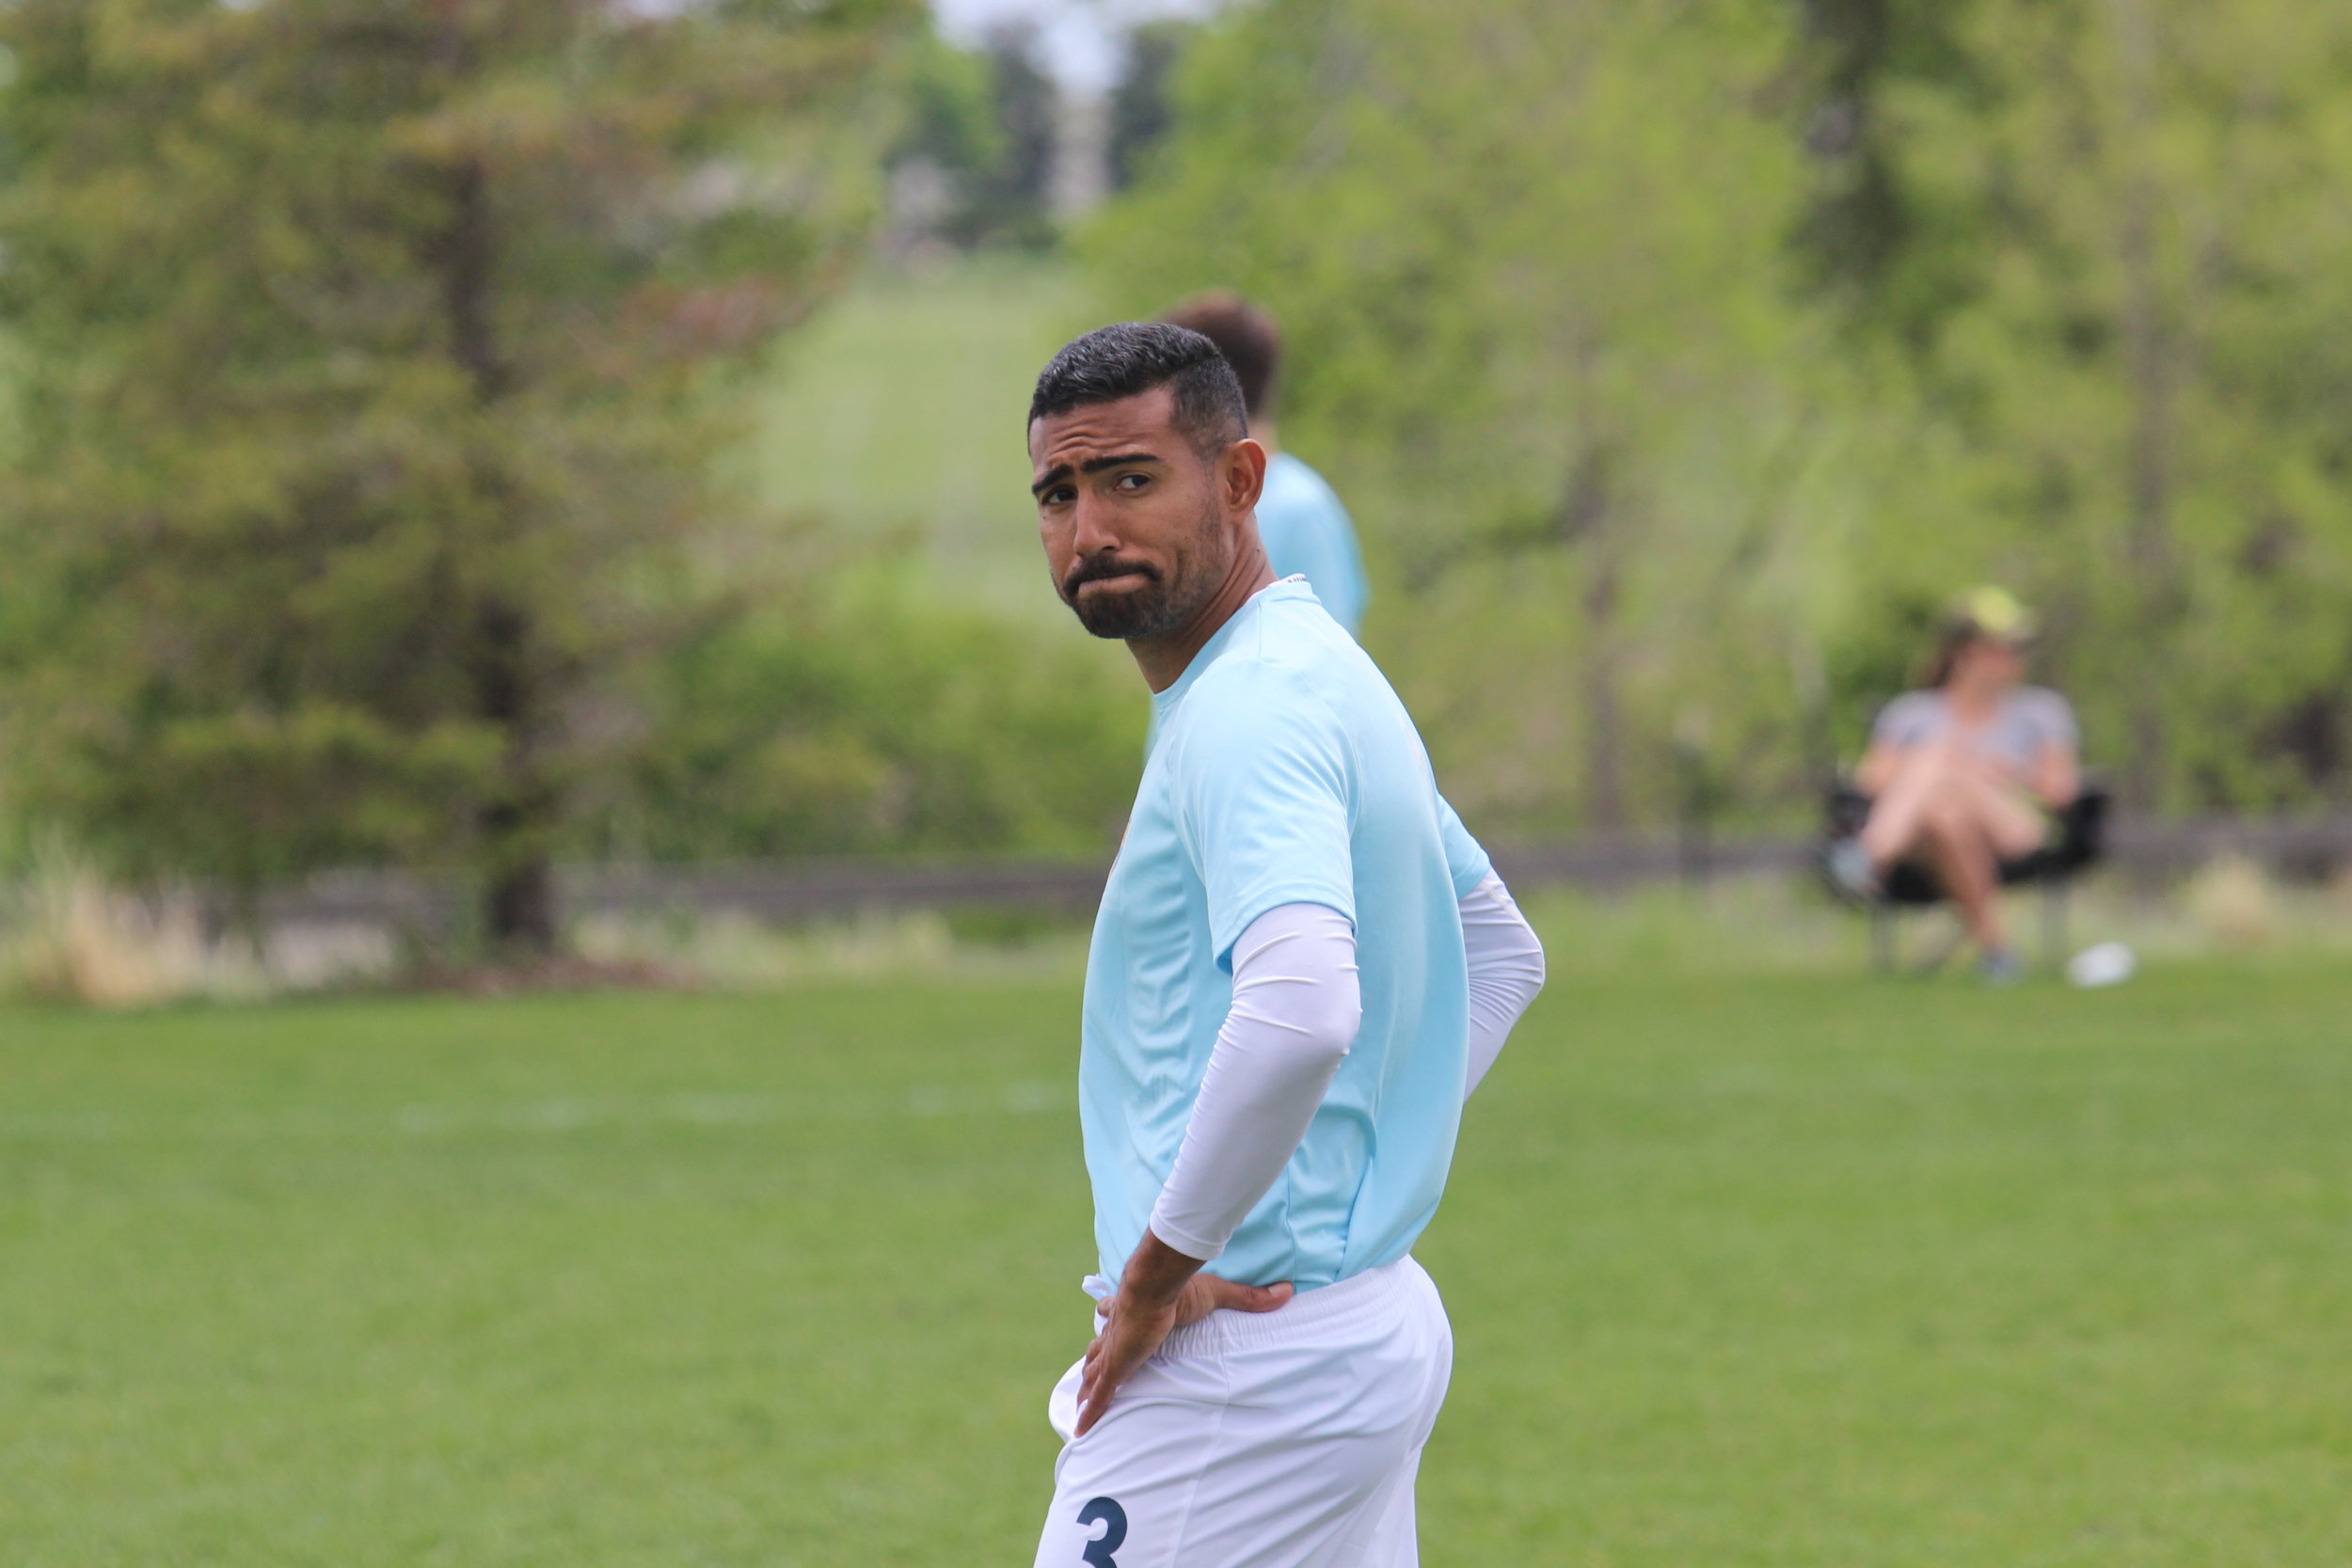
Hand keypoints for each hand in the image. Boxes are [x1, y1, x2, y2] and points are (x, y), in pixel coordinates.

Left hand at [1073, 1233, 1291, 1436]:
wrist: (1155, 1286)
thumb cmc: (1181, 1289)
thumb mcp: (1217, 1295)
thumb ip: (1249, 1297)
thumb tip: (1286, 1290)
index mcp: (1137, 1311)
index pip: (1119, 1314)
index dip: (1112, 1316)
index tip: (1106, 1313)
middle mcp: (1120, 1331)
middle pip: (1101, 1346)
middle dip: (1095, 1359)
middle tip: (1090, 1373)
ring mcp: (1115, 1350)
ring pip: (1094, 1372)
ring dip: (1088, 1387)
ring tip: (1080, 1406)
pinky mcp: (1116, 1365)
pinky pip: (1100, 1394)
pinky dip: (1090, 1412)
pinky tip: (1081, 1429)